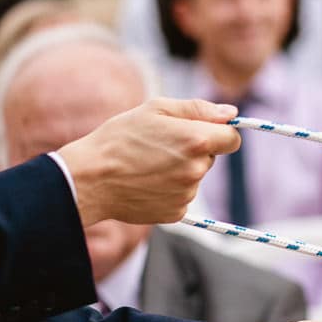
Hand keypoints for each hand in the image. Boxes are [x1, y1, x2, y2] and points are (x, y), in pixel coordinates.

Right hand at [59, 98, 241, 226]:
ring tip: (148, 164)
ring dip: (180, 170)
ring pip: (195, 177)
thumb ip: (199, 109)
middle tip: (160, 146)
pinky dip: (169, 189)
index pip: (232, 138)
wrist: (89, 178)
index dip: (220, 133)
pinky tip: (146, 182)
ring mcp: (187, 193)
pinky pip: (182, 196)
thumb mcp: (156, 109)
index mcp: (197, 140)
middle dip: (193, 150)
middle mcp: (196, 169)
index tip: (203, 131)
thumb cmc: (119, 138)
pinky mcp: (176, 212)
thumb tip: (231, 113)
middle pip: (210, 157)